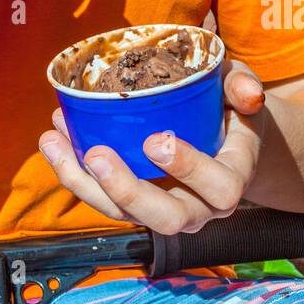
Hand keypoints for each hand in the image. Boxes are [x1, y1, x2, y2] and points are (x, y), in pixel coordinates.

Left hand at [38, 58, 266, 234]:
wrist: (223, 137)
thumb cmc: (231, 108)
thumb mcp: (240, 88)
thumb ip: (244, 85)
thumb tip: (249, 94)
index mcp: (231, 178)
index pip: (221, 188)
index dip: (190, 169)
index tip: (157, 141)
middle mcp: (200, 206)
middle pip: (167, 218)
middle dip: (128, 190)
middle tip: (97, 156)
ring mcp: (163, 208)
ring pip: (123, 215)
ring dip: (84, 184)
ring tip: (54, 143)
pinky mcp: (133, 203)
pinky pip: (102, 198)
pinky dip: (73, 171)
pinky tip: (54, 139)